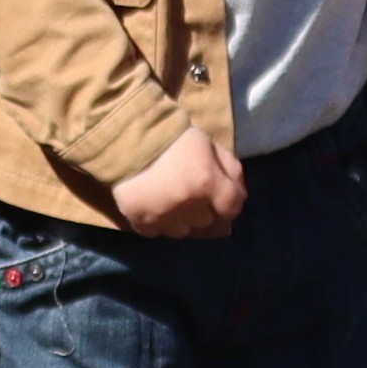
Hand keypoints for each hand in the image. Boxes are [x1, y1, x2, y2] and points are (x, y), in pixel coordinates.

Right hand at [107, 128, 245, 239]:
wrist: (125, 135)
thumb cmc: (172, 137)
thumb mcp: (208, 144)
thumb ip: (230, 168)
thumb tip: (240, 193)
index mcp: (208, 182)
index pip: (232, 208)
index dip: (227, 203)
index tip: (218, 196)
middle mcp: (189, 205)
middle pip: (207, 221)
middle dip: (203, 209)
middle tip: (191, 193)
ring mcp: (164, 216)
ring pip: (182, 231)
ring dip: (181, 219)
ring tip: (171, 202)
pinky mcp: (140, 221)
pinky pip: (156, 232)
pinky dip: (157, 223)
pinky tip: (152, 207)